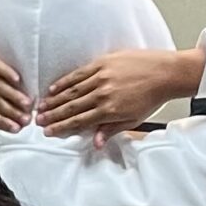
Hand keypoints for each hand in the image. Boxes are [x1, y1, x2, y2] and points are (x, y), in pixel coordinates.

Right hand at [40, 44, 205, 136]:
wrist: (167, 73)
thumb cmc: (152, 98)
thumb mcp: (133, 120)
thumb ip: (111, 129)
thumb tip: (94, 142)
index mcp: (109, 110)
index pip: (79, 121)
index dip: (61, 127)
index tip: (48, 131)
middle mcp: (103, 94)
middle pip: (71, 107)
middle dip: (52, 115)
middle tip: (38, 120)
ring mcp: (102, 77)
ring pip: (72, 91)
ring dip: (54, 100)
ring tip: (41, 106)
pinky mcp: (103, 63)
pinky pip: (79, 73)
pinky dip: (65, 81)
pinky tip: (54, 88)